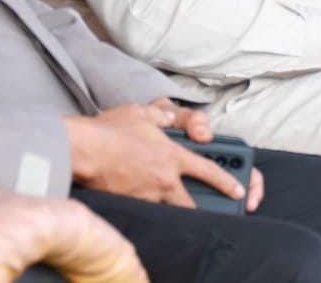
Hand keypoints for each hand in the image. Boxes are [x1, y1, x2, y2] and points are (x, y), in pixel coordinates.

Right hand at [64, 103, 251, 209]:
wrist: (83, 149)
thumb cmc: (109, 129)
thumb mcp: (142, 112)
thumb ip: (162, 115)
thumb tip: (169, 117)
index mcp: (173, 155)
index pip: (209, 171)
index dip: (227, 183)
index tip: (238, 192)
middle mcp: (165, 178)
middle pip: (191, 202)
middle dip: (201, 206)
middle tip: (205, 207)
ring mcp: (148, 194)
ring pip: (168, 208)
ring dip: (170, 205)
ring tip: (164, 199)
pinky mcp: (131, 204)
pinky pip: (145, 208)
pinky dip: (147, 205)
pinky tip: (139, 198)